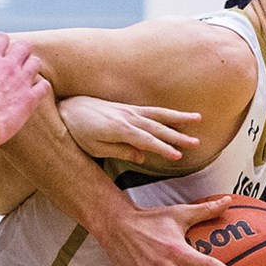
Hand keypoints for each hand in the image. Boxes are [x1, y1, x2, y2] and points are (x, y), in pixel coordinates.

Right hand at [0, 33, 49, 146]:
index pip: (2, 39)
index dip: (2, 45)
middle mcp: (8, 65)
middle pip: (24, 46)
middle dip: (21, 54)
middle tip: (14, 66)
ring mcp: (21, 81)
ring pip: (36, 62)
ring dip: (31, 69)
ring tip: (24, 79)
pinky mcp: (30, 98)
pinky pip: (44, 86)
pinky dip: (40, 89)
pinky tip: (32, 95)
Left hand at [58, 96, 200, 162]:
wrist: (67, 107)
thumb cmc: (78, 131)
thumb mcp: (95, 148)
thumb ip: (119, 151)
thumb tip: (141, 157)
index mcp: (120, 128)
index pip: (147, 140)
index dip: (163, 149)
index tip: (178, 157)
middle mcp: (128, 117)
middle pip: (158, 127)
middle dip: (178, 136)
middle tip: (196, 143)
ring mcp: (129, 110)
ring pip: (159, 114)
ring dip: (179, 118)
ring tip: (198, 119)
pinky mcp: (128, 108)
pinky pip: (153, 110)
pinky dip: (167, 113)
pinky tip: (179, 116)